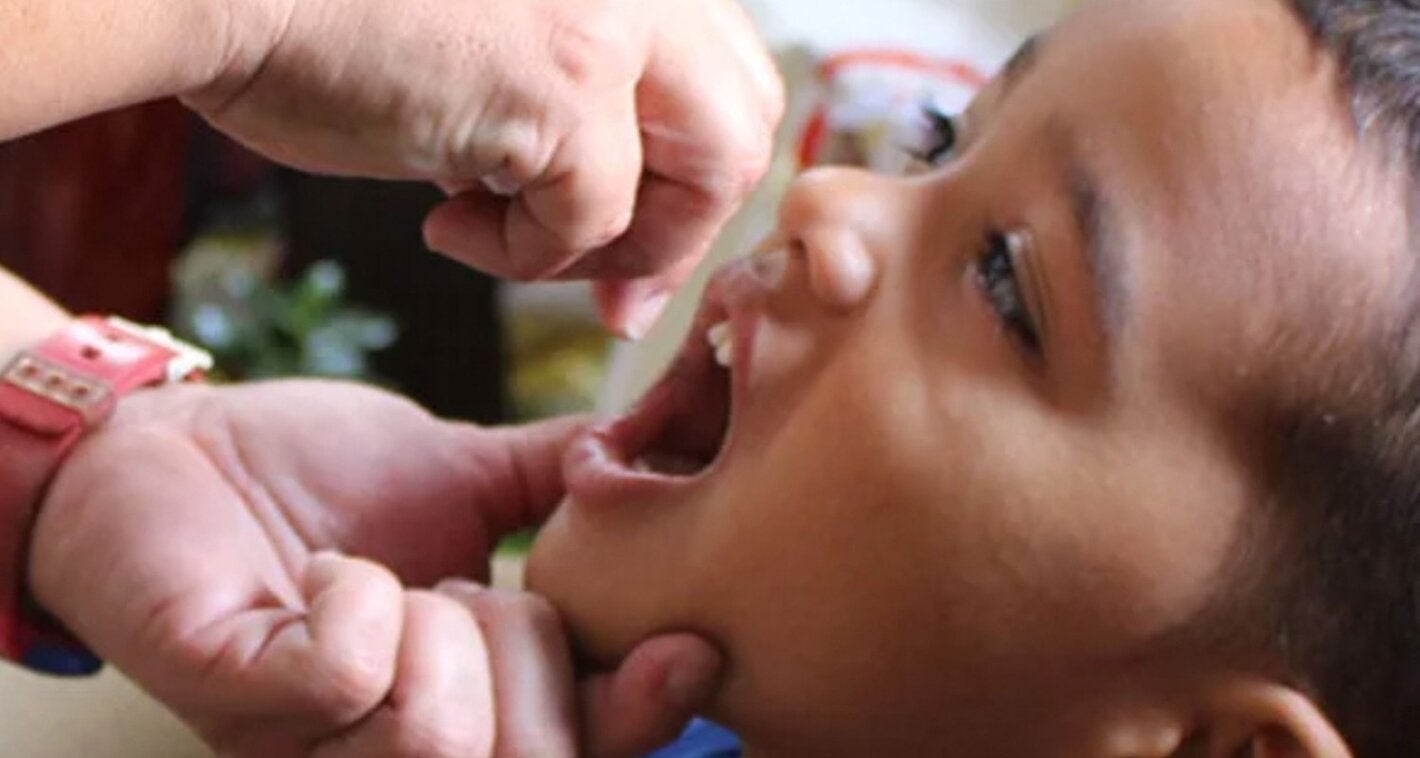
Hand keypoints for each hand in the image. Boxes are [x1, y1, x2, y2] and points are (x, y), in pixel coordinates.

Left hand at [29, 380, 719, 755]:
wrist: (172, 440)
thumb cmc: (312, 470)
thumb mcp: (458, 472)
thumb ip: (554, 482)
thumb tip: (664, 441)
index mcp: (458, 698)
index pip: (572, 748)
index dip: (638, 716)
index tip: (686, 651)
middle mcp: (385, 745)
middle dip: (526, 650)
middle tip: (461, 587)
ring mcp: (307, 738)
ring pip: (440, 737)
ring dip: (437, 626)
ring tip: (385, 579)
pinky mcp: (235, 694)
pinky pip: (347, 677)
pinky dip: (359, 599)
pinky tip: (327, 571)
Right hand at [184, 0, 783, 336]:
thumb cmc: (331, 18)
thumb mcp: (502, 43)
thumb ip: (581, 105)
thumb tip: (629, 239)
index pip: (729, 77)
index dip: (697, 177)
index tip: (636, 250)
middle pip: (743, 128)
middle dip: (682, 229)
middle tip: (613, 291)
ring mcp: (612, 20)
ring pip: (705, 177)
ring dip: (612, 245)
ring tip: (499, 233)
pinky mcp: (562, 82)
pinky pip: (591, 219)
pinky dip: (523, 256)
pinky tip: (443, 222)